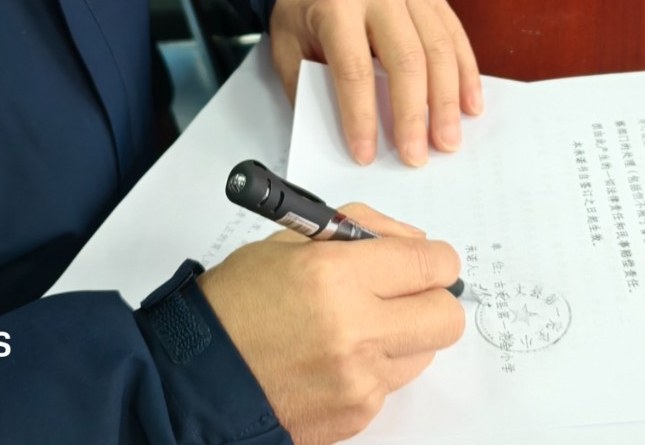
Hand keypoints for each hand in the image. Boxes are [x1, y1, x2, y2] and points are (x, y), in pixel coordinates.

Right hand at [198, 203, 465, 444]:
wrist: (198, 379)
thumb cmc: (236, 305)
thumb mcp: (290, 242)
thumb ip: (360, 229)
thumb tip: (414, 242)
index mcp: (335, 275)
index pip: (430, 263)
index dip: (436, 259)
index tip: (427, 261)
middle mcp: (355, 329)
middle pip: (445, 316)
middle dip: (433, 299)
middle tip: (404, 293)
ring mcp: (359, 379)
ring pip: (424, 352)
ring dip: (404, 335)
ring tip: (357, 327)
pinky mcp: (357, 414)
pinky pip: (392, 383)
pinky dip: (376, 367)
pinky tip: (335, 358)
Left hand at [270, 0, 481, 166]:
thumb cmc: (304, 5)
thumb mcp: (286, 42)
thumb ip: (306, 85)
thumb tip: (333, 135)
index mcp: (335, 2)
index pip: (353, 67)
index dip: (361, 115)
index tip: (366, 154)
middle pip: (406, 59)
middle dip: (414, 114)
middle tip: (417, 157)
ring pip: (438, 48)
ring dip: (447, 101)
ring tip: (448, 141)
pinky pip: (455, 34)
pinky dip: (466, 73)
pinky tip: (470, 106)